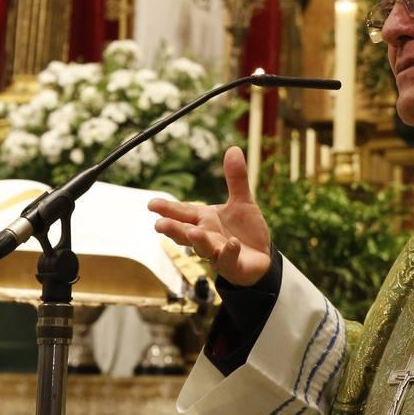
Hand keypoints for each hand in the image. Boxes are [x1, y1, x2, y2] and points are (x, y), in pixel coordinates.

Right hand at [148, 146, 271, 286]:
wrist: (262, 257)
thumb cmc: (245, 230)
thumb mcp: (242, 201)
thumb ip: (236, 178)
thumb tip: (234, 148)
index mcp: (204, 219)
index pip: (183, 212)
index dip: (167, 209)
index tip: (151, 204)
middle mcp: (207, 236)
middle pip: (185, 233)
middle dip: (173, 229)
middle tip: (159, 225)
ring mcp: (217, 252)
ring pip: (203, 248)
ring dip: (198, 241)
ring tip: (194, 233)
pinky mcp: (233, 265)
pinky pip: (228, 259)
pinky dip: (228, 252)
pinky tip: (231, 244)